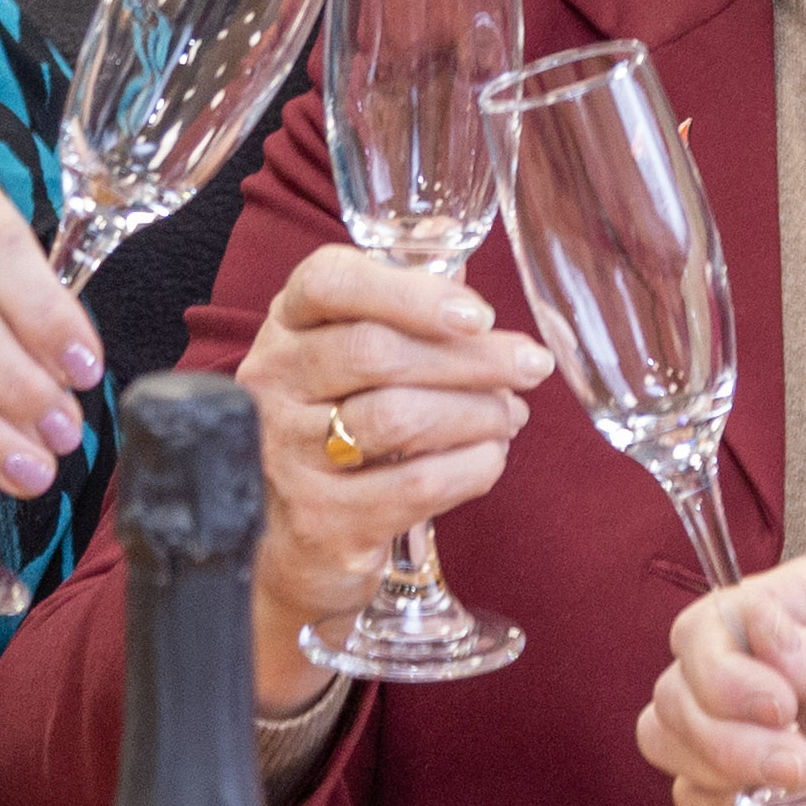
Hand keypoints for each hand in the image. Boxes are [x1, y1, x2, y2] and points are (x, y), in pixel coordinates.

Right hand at [235, 245, 551, 709]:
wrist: (287, 537)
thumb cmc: (335, 420)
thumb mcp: (346, 351)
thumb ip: (398, 306)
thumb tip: (458, 269)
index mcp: (286, 324)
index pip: (330, 283)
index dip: (411, 293)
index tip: (479, 314)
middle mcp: (273, 383)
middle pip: (377, 352)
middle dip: (474, 358)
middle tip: (531, 367)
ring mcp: (288, 455)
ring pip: (398, 419)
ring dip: (476, 413)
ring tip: (510, 415)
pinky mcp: (319, 520)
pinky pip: (415, 486)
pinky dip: (470, 468)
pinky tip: (489, 458)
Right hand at [641, 553, 805, 805]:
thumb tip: (763, 635)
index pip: (709, 627)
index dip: (725, 676)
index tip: (785, 710)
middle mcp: (778, 652)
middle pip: (681, 686)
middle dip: (723, 735)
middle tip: (801, 765)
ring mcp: (779, 712)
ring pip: (678, 734)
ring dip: (711, 768)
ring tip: (793, 783)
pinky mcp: (788, 766)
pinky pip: (710, 785)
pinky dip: (713, 805)